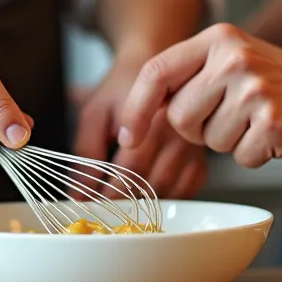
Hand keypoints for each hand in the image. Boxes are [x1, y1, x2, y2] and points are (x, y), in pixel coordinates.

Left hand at [73, 55, 208, 198]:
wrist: (153, 71)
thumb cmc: (119, 91)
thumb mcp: (94, 113)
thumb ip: (85, 151)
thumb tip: (80, 192)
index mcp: (150, 119)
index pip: (129, 170)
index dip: (109, 193)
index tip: (91, 204)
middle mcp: (177, 133)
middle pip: (151, 184)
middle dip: (124, 203)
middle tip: (103, 210)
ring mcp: (193, 147)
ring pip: (169, 191)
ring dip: (144, 204)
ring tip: (122, 204)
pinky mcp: (201, 159)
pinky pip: (186, 190)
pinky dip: (167, 199)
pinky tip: (149, 195)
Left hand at [118, 24, 281, 168]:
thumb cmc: (269, 80)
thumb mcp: (225, 60)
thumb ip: (183, 77)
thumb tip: (132, 118)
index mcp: (217, 40)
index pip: (157, 72)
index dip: (136, 108)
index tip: (129, 135)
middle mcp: (235, 59)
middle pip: (180, 117)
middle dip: (196, 130)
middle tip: (227, 115)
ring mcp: (256, 91)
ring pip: (209, 142)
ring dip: (228, 141)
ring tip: (253, 121)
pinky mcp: (275, 123)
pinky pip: (240, 157)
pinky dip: (252, 154)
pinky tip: (270, 134)